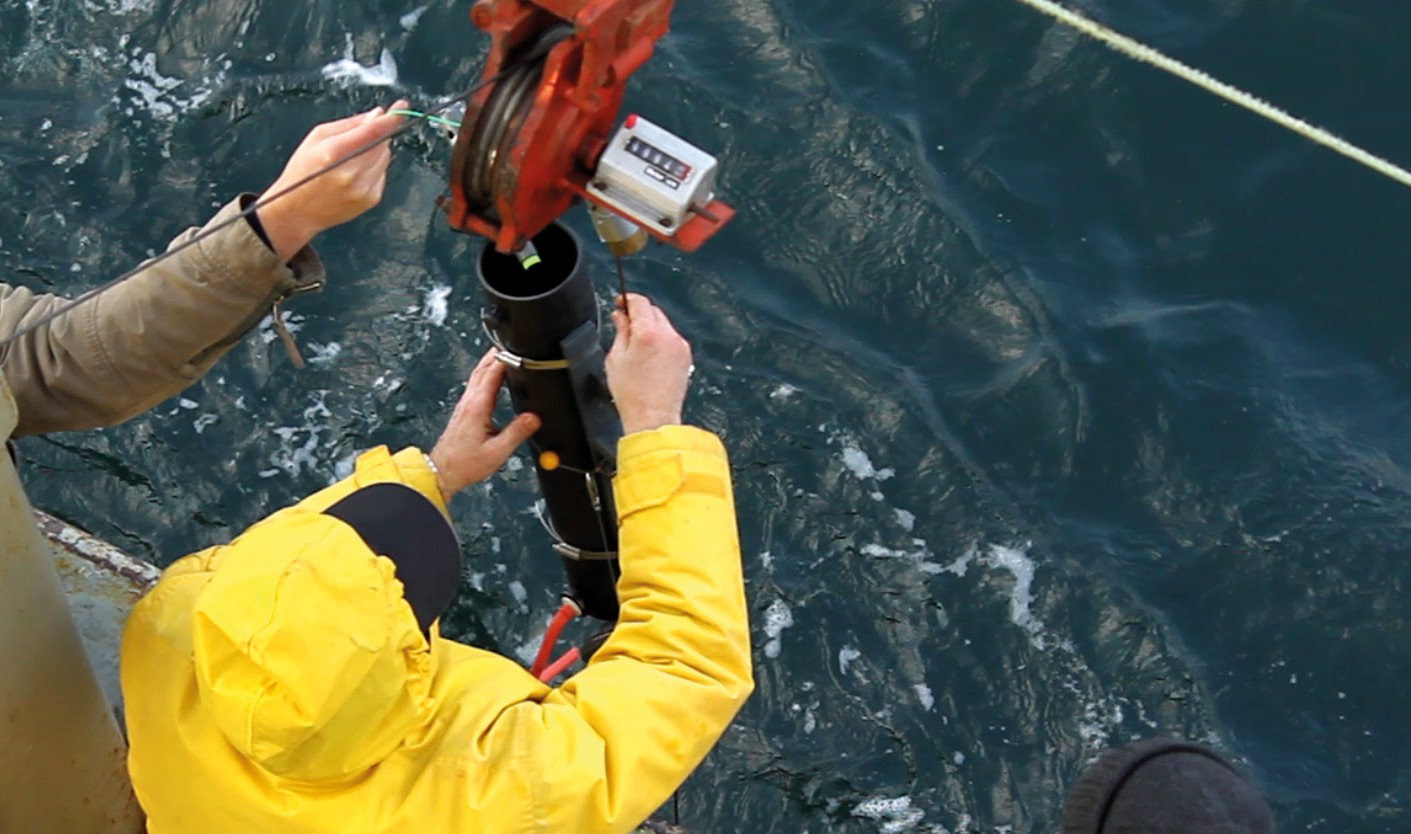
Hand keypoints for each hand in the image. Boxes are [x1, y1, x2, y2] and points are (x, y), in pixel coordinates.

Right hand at [255, 101, 408, 260]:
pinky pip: (382, 174)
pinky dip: (374, 169)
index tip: (401, 107)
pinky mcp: (371, 199)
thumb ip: (349, 124)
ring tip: (352, 159)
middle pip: (382, 143)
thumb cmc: (302, 171)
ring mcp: (363, 188)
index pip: (373, 131)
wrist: (297, 211)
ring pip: (385, 158)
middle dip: (377, 135)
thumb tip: (377, 115)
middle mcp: (351, 173)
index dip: (390, 118)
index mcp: (334, 152)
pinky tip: (355, 173)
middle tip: (361, 137)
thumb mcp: (316, 138)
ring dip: (375, 152)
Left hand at [429, 349, 540, 500]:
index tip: (518, 350)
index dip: (506, 359)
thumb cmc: (464, 464)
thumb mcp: (497, 452)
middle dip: (497, 354)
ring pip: (477, 374)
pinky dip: (485, 374)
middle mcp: (469, 402)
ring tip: (503, 354)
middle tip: (511, 343)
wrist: (442, 472)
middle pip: (483, 368)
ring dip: (490, 362)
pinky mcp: (464, 410)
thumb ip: (517, 433)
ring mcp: (464, 404)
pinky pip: (475, 384)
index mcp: (477, 407)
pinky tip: (492, 377)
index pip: (492, 374)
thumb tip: (534, 418)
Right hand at [606, 294, 692, 434]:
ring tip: (637, 346)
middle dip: (640, 314)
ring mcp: (680, 346)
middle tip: (625, 325)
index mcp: (648, 333)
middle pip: (653, 312)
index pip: (640, 302)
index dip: (628, 299)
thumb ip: (620, 331)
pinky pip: (672, 339)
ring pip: (664, 325)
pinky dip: (661, 340)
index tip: (620, 303)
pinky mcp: (686, 356)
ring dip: (651, 327)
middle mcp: (668, 336)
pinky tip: (650, 356)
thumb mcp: (616, 359)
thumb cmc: (632, 395)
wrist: (653, 418)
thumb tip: (620, 316)